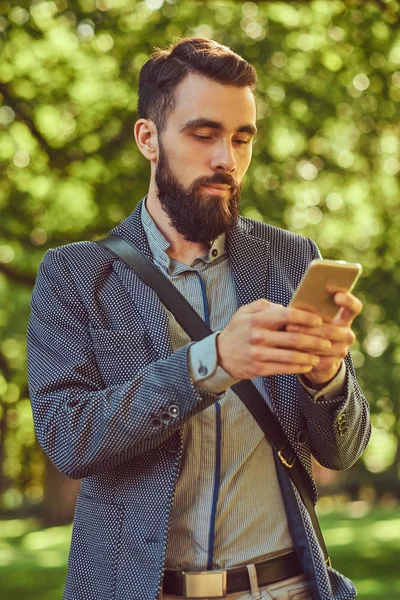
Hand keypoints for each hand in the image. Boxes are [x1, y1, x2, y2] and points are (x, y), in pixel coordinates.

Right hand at [216, 299, 332, 379]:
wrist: (220, 355)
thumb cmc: (237, 331)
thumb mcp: (245, 312)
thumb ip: (265, 306)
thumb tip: (285, 306)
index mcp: (257, 320)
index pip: (286, 316)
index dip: (305, 318)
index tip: (318, 320)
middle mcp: (258, 337)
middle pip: (294, 339)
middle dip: (314, 340)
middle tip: (327, 341)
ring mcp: (259, 354)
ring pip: (292, 356)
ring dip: (310, 356)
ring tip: (320, 354)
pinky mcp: (260, 369)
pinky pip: (284, 369)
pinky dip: (299, 367)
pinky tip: (308, 364)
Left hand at [286, 290, 362, 385]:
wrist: (313, 355)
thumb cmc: (309, 327)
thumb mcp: (312, 316)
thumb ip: (309, 309)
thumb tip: (294, 304)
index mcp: (345, 318)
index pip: (355, 307)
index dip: (348, 301)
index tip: (336, 296)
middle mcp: (347, 334)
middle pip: (331, 330)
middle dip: (309, 328)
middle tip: (291, 324)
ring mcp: (342, 350)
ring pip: (322, 345)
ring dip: (303, 340)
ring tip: (287, 335)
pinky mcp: (332, 363)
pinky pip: (316, 358)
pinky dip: (302, 354)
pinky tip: (291, 350)